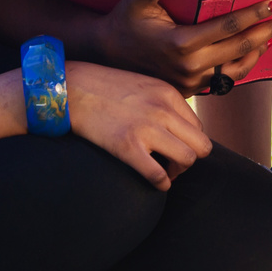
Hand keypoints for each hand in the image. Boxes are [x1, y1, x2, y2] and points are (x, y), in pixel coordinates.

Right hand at [65, 61, 212, 188]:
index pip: (198, 127)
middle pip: (201, 145)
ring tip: (165, 172)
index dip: (189, 142)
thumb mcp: (143, 86)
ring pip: (188, 160)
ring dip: (178, 172)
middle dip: (191, 159)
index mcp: (168, 94)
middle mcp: (163, 110)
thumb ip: (162, 103)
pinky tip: (156, 183)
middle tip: (173, 163)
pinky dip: (162, 184)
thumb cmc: (103, 89)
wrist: (70, 88)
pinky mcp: (127, 146)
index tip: (174, 147)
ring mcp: (147, 128)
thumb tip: (175, 128)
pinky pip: (159, 175)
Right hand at [99, 0, 271, 94]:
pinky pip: (225, 81)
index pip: (227, 26)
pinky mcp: (191, 91)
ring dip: (259, 51)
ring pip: (237, 69)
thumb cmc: (122, 24)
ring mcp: (191, 81)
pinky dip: (243, 66)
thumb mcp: (132, 6)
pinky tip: (254, 53)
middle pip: (239, 47)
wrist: (107, 59)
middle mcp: (190, 66)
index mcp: (180, 43)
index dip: (253, 14)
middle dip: (268, 32)